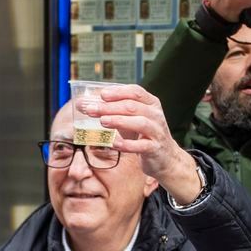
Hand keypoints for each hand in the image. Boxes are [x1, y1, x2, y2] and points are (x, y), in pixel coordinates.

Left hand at [81, 84, 204, 204]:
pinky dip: (127, 144)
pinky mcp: (155, 149)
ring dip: (118, 121)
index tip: (102, 95)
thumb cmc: (144, 135)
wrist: (166, 158)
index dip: (118, 92)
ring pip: (139, 123)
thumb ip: (113, 111)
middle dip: (110, 107)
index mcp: (151, 103)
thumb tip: (84, 104)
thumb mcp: (133, 119)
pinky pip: (141, 146)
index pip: (135, 92)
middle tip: (91, 110)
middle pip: (132, 106)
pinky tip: (114, 143)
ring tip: (102, 121)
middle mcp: (156, 115)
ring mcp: (157, 132)